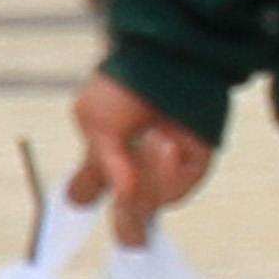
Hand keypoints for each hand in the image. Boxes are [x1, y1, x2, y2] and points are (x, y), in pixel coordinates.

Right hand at [68, 69, 213, 247]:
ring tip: (151, 137)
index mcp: (104, 158)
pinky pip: (177, 190)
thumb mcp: (94, 119)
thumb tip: (125, 197)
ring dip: (149, 176)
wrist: (166, 57)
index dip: (86, 204)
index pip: (88, 192)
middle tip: (126, 204)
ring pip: (152, 206)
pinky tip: (167, 143)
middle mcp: (133, 170)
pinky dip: (169, 171)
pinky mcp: (193, 166)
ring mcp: (164, 171)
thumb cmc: (126, 81)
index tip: (85, 211)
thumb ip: (106, 165)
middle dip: (128, 221)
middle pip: (127, 220)